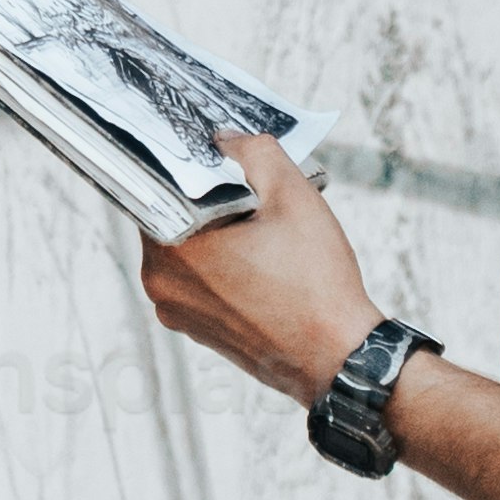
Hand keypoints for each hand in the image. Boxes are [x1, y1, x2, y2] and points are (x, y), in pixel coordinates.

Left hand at [139, 133, 380, 404]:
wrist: (340, 359)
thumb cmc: (316, 284)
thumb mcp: (292, 196)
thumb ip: (254, 152)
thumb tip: (224, 140)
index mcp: (170, 250)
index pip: (159, 186)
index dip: (188, 164)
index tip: (215, 154)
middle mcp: (161, 286)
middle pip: (174, 218)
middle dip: (209, 199)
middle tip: (252, 191)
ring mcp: (178, 314)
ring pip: (190, 251)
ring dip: (219, 233)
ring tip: (265, 229)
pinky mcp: (200, 331)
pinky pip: (203, 283)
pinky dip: (226, 266)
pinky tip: (265, 263)